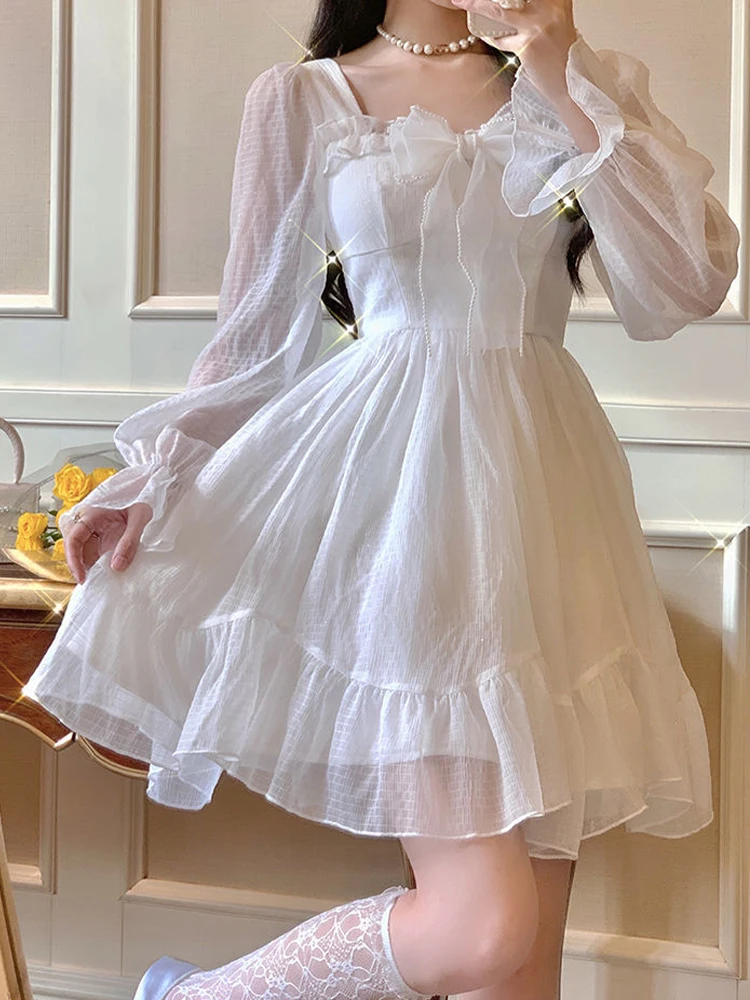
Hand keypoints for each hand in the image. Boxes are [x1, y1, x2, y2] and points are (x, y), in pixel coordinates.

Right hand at [62, 502, 153, 584]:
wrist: (147, 493)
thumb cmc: (141, 500)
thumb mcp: (140, 517)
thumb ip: (130, 541)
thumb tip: (116, 567)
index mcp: (90, 514)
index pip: (73, 539)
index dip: (74, 560)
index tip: (82, 578)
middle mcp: (86, 524)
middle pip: (73, 549)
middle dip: (78, 567)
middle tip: (89, 585)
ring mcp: (92, 533)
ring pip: (82, 554)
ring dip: (88, 568)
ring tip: (97, 584)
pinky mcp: (100, 540)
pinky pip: (93, 555)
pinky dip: (97, 566)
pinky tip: (105, 577)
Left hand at [450, 0, 578, 100]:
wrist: (570, 83)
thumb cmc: (561, 55)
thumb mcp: (556, 22)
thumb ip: (541, 8)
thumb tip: (511, 3)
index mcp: (559, 0)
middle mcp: (551, 8)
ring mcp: (538, 26)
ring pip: (498, 11)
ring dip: (475, 4)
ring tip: (461, 1)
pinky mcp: (527, 46)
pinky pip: (500, 39)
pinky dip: (492, 37)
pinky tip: (485, 35)